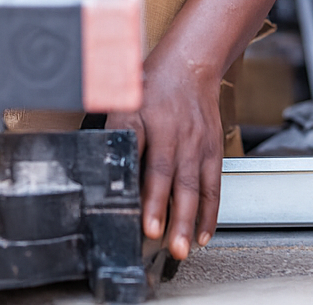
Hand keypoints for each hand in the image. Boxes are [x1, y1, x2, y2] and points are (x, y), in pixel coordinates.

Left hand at [106, 43, 223, 259]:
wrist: (191, 65)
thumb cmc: (151, 84)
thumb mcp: (122, 99)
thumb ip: (113, 129)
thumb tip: (98, 161)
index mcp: (144, 118)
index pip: (138, 154)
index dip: (137, 181)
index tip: (134, 204)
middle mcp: (173, 133)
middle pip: (169, 177)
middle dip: (165, 211)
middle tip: (159, 240)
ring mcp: (196, 144)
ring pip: (193, 187)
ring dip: (187, 220)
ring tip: (181, 247)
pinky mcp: (212, 151)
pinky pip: (213, 186)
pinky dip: (209, 212)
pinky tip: (201, 233)